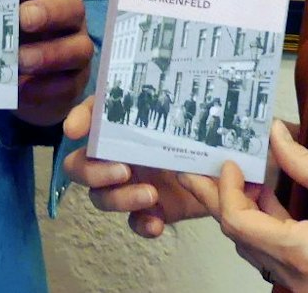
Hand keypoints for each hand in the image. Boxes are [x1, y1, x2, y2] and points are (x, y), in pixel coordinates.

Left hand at [14, 0, 93, 126]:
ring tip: (21, 61)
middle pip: (72, 6)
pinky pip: (70, 84)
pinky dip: (46, 87)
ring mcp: (75, 48)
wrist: (24, 85)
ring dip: (49, 54)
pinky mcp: (76, 80)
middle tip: (24, 19)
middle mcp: (67, 17)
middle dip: (49, 11)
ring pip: (78, 47)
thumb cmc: (7, 40)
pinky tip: (23, 90)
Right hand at [59, 97, 255, 236]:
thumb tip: (167, 84)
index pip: (89, 116)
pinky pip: (133, 222)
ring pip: (101, 197)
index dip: (77, 120)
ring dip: (120, 198)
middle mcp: (117, 154)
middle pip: (78, 166)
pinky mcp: (149, 209)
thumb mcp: (190, 111)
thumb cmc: (204, 131)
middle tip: (123, 170)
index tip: (76, 130)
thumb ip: (173, 102)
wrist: (231, 167)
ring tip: (150, 194)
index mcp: (123, 126)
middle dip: (92, 171)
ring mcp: (130, 185)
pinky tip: (156, 223)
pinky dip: (142, 224)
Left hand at [211, 121, 307, 291]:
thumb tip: (276, 137)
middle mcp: (300, 280)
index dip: (224, 190)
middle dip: (226, 202)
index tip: (227, 163)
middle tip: (212, 172)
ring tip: (249, 179)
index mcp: (302, 254)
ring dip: (250, 216)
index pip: (238, 223)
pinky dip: (272, 231)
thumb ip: (301, 162)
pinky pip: (282, 259)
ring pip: (260, 252)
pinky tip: (276, 203)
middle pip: (242, 240)